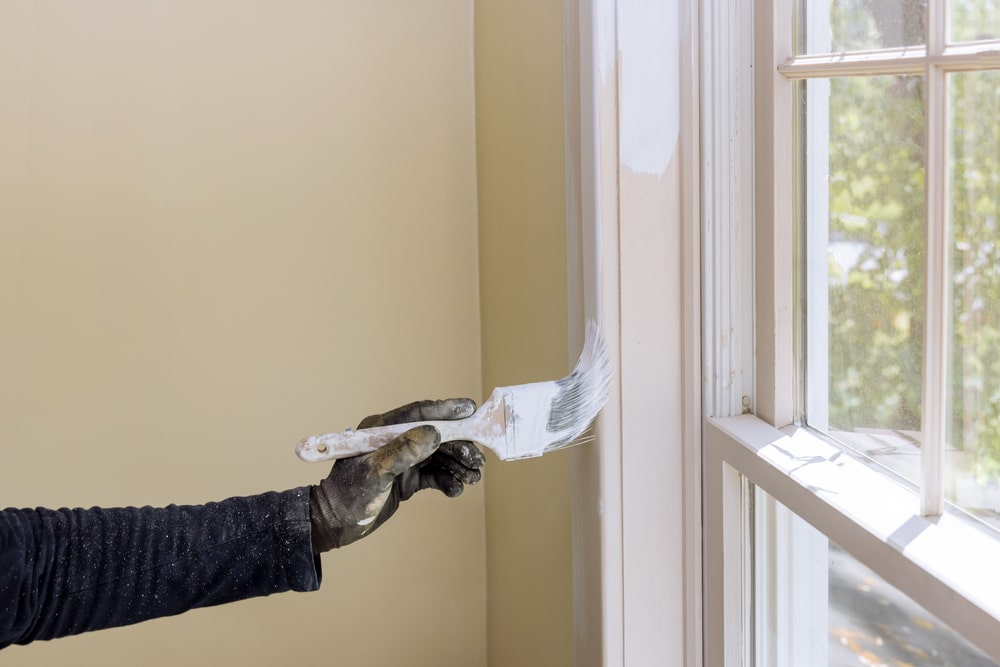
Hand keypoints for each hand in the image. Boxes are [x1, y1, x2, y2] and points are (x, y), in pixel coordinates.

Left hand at [308, 398, 485, 552]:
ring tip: (473, 477)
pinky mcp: (407, 479)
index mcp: (383, 429)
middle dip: (459, 446)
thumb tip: (434, 433)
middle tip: (477, 459)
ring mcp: (403, 460)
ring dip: (458, 465)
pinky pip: (434, 476)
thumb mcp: (375, 471)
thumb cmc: (347, 495)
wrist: (334, 525)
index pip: (419, 413)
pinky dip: (448, 481)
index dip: (445, 411)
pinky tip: (456, 489)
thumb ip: (403, 451)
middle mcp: (395, 441)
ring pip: (439, 456)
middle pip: (436, 436)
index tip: (470, 410)